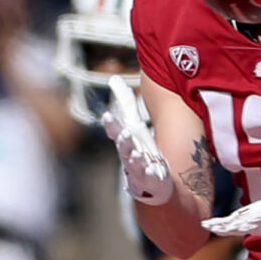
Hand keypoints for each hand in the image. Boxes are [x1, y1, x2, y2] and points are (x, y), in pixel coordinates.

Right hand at [101, 75, 172, 204]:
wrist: (150, 180)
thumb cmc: (140, 148)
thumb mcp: (134, 124)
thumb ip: (125, 103)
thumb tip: (113, 78)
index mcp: (125, 140)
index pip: (115, 131)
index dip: (111, 124)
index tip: (108, 115)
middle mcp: (128, 154)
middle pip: (124, 147)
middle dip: (124, 141)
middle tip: (125, 133)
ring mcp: (137, 169)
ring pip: (133, 163)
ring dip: (134, 158)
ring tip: (138, 152)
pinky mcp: (149, 181)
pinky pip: (148, 177)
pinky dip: (148, 174)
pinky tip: (152, 169)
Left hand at [203, 156, 260, 245]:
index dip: (255, 217)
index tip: (246, 219)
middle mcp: (260, 220)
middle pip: (246, 223)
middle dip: (234, 224)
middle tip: (222, 226)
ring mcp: (250, 223)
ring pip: (234, 226)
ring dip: (222, 226)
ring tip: (209, 225)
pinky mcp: (243, 222)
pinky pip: (229, 225)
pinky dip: (219, 225)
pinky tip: (206, 224)